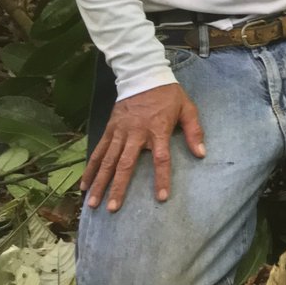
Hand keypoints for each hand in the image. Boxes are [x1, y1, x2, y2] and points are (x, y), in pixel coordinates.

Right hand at [81, 83, 205, 211]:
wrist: (143, 75)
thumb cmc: (168, 95)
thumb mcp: (187, 109)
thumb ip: (194, 131)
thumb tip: (201, 154)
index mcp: (158, 129)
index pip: (161, 158)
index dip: (161, 178)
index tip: (161, 197)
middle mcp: (136, 133)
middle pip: (126, 164)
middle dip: (119, 188)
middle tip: (113, 209)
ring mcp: (120, 132)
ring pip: (108, 161)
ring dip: (100, 182)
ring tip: (92, 203)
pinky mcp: (109, 129)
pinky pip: (99, 151)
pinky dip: (91, 168)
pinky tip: (84, 184)